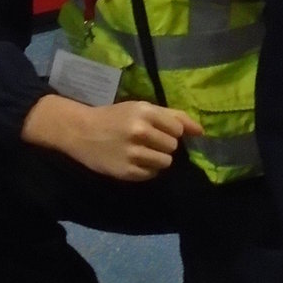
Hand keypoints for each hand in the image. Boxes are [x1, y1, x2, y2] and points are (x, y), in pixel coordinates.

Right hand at [23, 95, 202, 181]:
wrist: (81, 132)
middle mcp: (140, 132)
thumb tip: (201, 131)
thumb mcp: (140, 108)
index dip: (170, 131)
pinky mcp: (127, 172)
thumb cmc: (114, 117)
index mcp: (144, 112)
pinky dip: (146, 169)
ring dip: (157, 159)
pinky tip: (134, 161)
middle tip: (146, 141)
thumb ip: (173, 116)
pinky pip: (152, 174)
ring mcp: (133, 153)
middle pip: (172, 146)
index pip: (178, 129)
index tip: (157, 130)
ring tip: (141, 152)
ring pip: (166, 162)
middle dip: (163, 145)